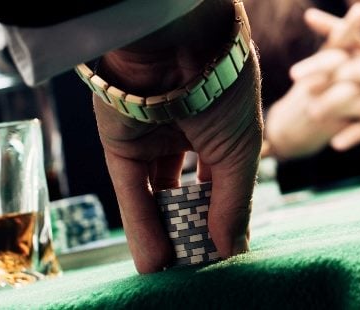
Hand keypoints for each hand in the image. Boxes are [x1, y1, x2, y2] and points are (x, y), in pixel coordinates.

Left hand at [93, 0, 261, 273]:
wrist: (178, 44)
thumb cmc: (223, 88)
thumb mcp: (240, 154)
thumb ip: (234, 205)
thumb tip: (231, 249)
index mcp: (224, 126)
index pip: (224, 179)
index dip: (226, 213)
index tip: (229, 249)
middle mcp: (186, 132)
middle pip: (188, 191)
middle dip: (193, 227)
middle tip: (200, 264)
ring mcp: (151, 138)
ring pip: (156, 196)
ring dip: (164, 235)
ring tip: (174, 272)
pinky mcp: (118, 144)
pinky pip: (130, 193)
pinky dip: (141, 227)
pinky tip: (154, 260)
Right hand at [264, 3, 359, 158]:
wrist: (283, 132)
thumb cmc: (307, 95)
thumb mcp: (325, 73)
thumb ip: (354, 55)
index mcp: (320, 65)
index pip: (335, 41)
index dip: (349, 26)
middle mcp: (320, 83)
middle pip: (355, 71)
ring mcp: (323, 108)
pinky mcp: (327, 131)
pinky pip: (358, 131)